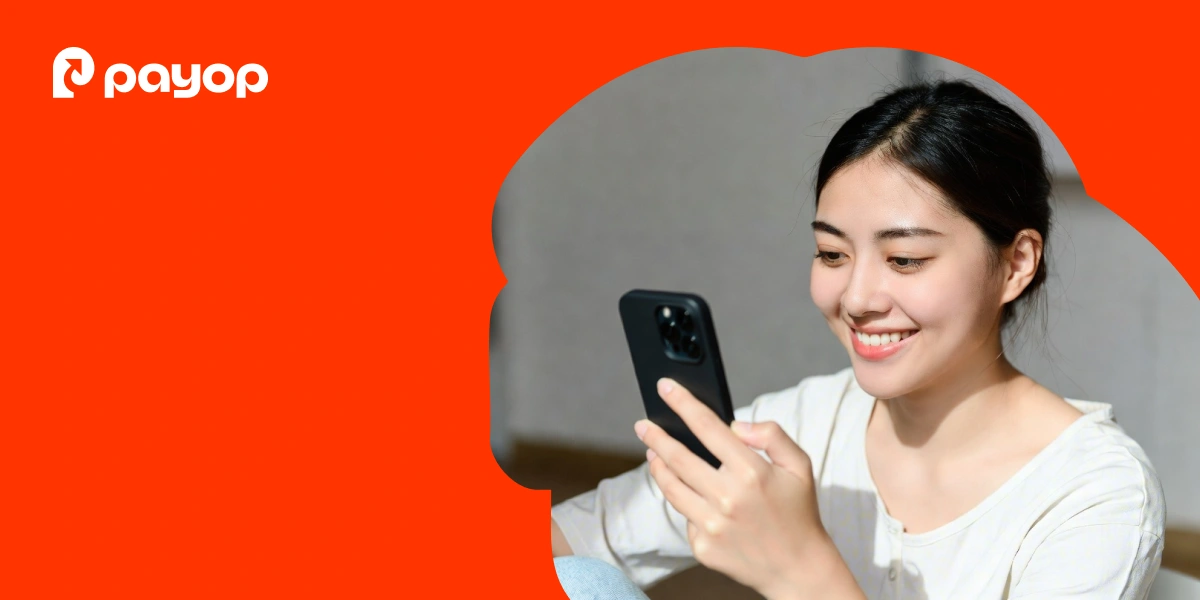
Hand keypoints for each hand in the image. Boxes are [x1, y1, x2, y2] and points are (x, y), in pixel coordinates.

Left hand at [635, 378, 860, 599]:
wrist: (798, 569)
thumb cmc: (798, 512)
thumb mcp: (799, 465)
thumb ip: (772, 435)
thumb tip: (735, 424)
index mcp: (752, 472)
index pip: (707, 427)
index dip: (683, 403)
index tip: (665, 387)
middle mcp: (728, 498)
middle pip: (677, 458)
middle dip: (655, 436)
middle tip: (642, 424)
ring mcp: (712, 525)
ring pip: (671, 488)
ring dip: (657, 467)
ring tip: (652, 453)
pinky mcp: (703, 547)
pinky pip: (685, 517)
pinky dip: (686, 503)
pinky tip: (692, 497)